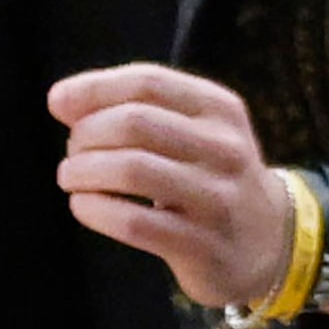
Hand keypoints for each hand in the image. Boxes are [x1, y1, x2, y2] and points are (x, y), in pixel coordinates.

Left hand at [48, 63, 292, 308]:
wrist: (271, 242)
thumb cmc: (210, 176)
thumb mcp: (192, 131)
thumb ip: (133, 108)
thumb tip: (62, 100)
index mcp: (220, 109)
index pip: (148, 82)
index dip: (94, 89)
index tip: (57, 102)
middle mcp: (225, 149)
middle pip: (135, 122)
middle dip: (87, 134)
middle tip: (72, 152)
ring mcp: (218, 199)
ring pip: (132, 169)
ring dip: (84, 171)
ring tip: (71, 178)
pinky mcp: (203, 246)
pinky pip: (134, 223)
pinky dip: (96, 210)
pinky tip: (84, 206)